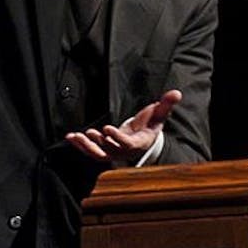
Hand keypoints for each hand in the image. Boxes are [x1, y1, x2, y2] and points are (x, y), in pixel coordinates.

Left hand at [65, 89, 181, 163]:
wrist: (144, 137)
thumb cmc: (151, 124)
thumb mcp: (159, 114)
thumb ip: (166, 104)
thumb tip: (177, 93)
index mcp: (138, 143)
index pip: (126, 144)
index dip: (117, 138)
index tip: (106, 130)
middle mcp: (124, 151)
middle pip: (110, 152)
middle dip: (98, 144)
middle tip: (89, 133)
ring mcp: (113, 152)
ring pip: (98, 154)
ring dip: (86, 146)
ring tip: (75, 137)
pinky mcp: (105, 150)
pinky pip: (91, 151)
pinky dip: (80, 145)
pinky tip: (70, 137)